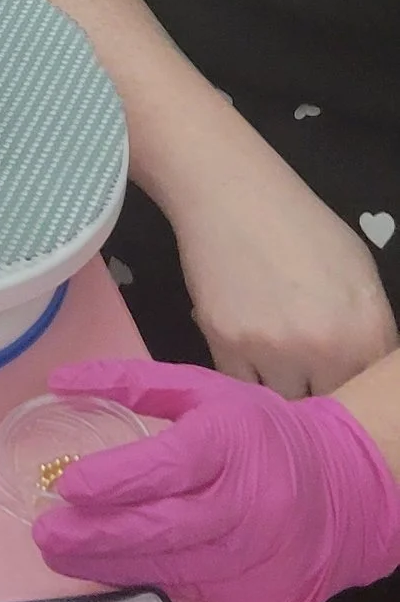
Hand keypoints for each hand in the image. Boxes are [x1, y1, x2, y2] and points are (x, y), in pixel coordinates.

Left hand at [33, 359, 399, 601]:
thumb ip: (131, 382)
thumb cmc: (255, 431)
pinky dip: (143, 578)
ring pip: (171, 568)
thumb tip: (57, 381)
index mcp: (228, 444)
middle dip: (98, 534)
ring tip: (58, 556)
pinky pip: (189, 589)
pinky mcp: (256, 592)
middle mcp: (242, 505)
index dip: (116, 479)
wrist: (337, 490)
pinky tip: (105, 568)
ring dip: (108, 564)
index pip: (167, 466)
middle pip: (164, 527)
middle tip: (44, 534)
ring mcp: (251, 555)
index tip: (67, 485)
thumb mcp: (202, 389)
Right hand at [164, 124, 399, 395]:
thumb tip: (367, 377)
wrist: (231, 192)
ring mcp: (274, 350)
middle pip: (328, 408)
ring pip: (284, 406)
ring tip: (274, 354)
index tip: (342, 384)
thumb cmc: (302, 227)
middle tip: (306, 369)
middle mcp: (327, 350)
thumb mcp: (360, 274)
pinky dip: (245, 375)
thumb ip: (371, 334)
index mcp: (370, 332)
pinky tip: (246, 345)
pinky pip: (241, 388)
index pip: (374, 401)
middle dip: (320, 393)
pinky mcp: (226, 345)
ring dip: (281, 387)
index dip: (359, 396)